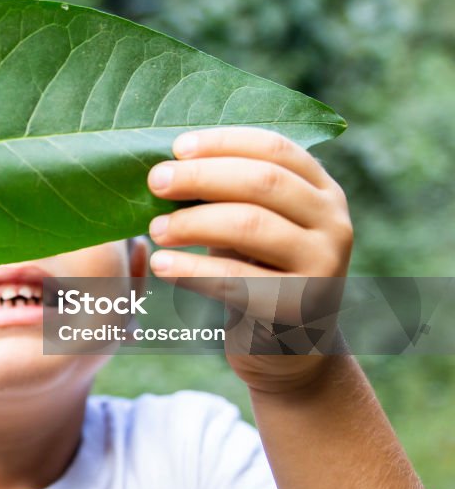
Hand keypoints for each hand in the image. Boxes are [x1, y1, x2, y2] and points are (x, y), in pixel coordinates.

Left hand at [146, 127, 353, 392]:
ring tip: (154, 230)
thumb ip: (226, 193)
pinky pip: (237, 280)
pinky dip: (191, 270)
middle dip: (201, 176)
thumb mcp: (250, 224)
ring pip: (250, 225)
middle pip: (262, 182)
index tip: (177, 147)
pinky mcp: (298, 307)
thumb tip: (166, 165)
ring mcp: (323, 266)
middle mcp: (333, 223)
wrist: (286, 347)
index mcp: (322, 191)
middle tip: (155, 181)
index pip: (275, 148)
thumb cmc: (256, 270)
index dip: (224, 142)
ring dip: (193, 222)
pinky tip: (160, 265)